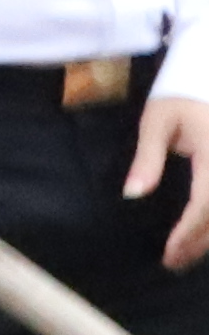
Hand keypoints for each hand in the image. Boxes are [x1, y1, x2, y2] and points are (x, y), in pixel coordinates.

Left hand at [138, 90, 208, 272]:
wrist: (204, 72)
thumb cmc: (178, 95)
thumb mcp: (157, 122)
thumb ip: (147, 159)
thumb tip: (132, 195)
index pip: (206, 202)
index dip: (189, 230)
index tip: (170, 251)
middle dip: (200, 241)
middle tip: (173, 262)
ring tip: (184, 256)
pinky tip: (203, 235)